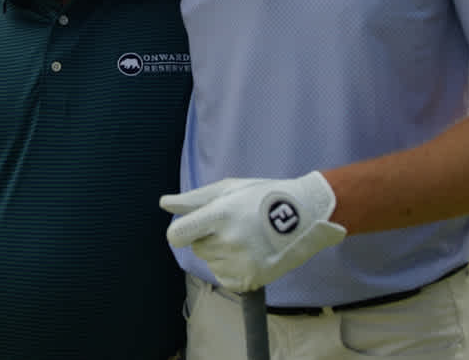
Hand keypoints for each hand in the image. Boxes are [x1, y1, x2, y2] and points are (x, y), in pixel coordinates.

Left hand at [161, 172, 346, 291]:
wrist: (304, 215)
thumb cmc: (263, 196)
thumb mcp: (229, 189)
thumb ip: (194, 200)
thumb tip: (164, 203)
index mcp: (220, 215)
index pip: (177, 235)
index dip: (180, 233)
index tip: (190, 229)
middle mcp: (228, 241)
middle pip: (197, 248)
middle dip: (208, 238)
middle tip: (235, 226)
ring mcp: (240, 262)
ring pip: (210, 263)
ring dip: (221, 254)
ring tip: (246, 238)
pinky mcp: (251, 279)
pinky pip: (224, 278)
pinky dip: (231, 269)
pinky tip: (249, 253)